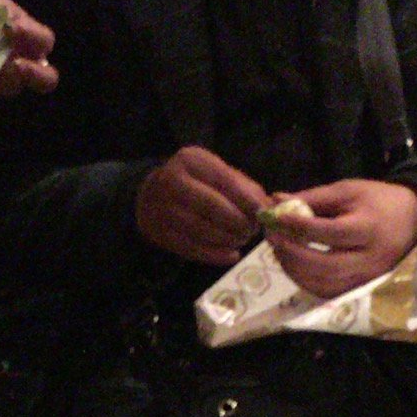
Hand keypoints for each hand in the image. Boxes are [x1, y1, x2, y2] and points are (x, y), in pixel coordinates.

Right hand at [135, 146, 269, 266]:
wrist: (150, 196)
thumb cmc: (194, 183)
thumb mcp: (214, 173)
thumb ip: (243, 187)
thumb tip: (266, 207)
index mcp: (190, 160)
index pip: (225, 181)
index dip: (247, 200)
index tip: (263, 213)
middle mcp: (172, 181)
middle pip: (213, 207)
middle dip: (239, 222)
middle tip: (252, 230)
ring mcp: (161, 209)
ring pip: (203, 230)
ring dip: (229, 239)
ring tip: (241, 240)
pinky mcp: (159, 233)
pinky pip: (191, 249)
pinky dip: (215, 255)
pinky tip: (231, 256)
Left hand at [267, 179, 416, 298]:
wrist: (412, 218)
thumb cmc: (377, 200)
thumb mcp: (348, 190)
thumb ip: (312, 198)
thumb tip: (276, 201)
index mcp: (368, 229)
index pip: (328, 232)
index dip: (298, 226)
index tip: (275, 217)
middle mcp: (370, 259)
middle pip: (323, 264)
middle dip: (291, 252)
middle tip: (271, 235)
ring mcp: (367, 278)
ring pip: (323, 283)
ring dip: (294, 269)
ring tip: (278, 249)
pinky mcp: (362, 287)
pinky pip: (328, 292)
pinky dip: (305, 281)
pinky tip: (294, 265)